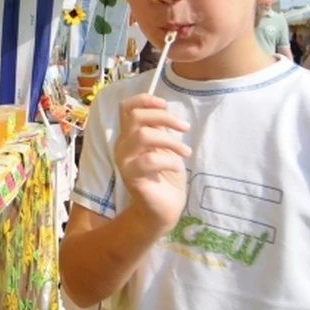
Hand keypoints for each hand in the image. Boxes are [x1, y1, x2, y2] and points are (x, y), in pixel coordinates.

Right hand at [114, 94, 190, 233]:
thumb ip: (159, 130)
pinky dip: (169, 161)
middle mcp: (123, 146)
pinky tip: (177, 168)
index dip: (143, 99)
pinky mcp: (131, 177)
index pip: (126, 108)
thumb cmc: (165, 177)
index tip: (163, 103)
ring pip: (143, 136)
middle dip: (164, 117)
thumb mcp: (164, 147)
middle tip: (185, 128)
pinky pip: (150, 160)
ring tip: (186, 152)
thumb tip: (163, 109)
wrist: (163, 209)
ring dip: (170, 141)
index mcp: (129, 135)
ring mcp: (124, 161)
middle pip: (136, 117)